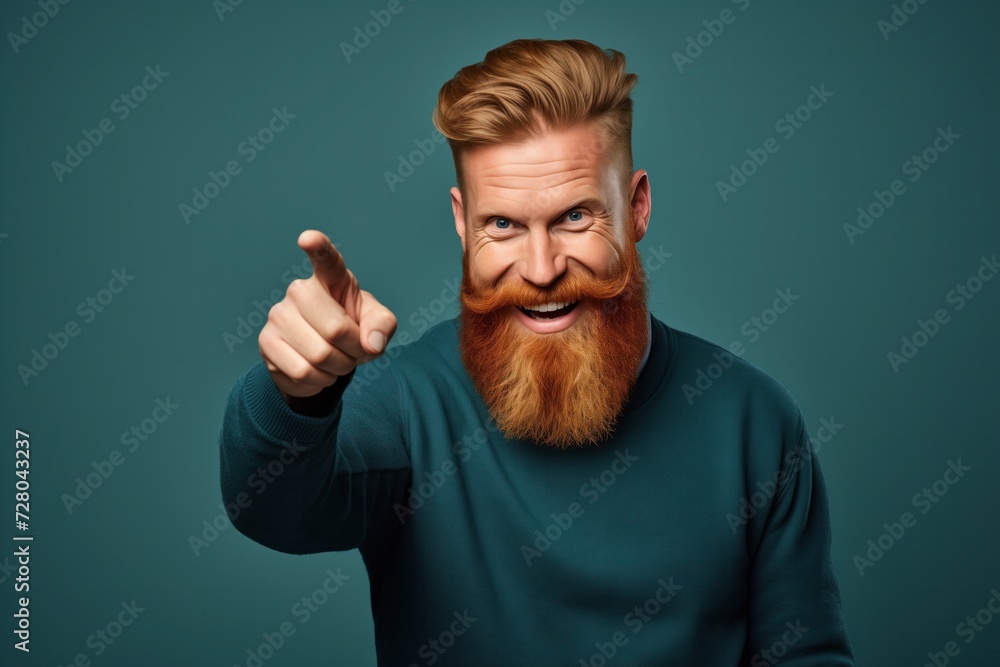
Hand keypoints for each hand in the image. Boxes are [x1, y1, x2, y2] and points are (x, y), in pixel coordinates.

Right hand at [258, 230, 396, 400]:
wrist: (323, 360)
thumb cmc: (352, 331)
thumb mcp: (376, 325)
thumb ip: (383, 326)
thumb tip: (372, 343)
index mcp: (330, 279)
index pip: (325, 259)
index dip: (318, 247)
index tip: (308, 238)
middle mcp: (300, 291)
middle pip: (336, 329)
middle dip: (354, 350)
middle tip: (353, 351)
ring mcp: (279, 315)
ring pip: (320, 355)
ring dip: (338, 368)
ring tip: (335, 360)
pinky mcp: (266, 341)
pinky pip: (302, 372)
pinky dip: (320, 380)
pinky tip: (318, 370)